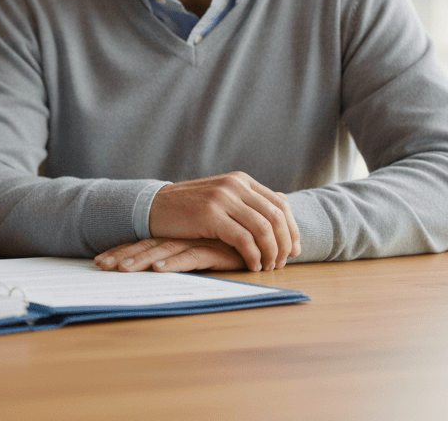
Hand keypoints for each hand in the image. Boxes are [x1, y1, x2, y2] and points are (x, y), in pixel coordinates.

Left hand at [95, 238, 245, 272]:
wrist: (263, 233)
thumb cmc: (230, 243)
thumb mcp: (201, 249)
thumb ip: (181, 252)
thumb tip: (153, 263)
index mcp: (175, 235)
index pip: (143, 241)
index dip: (121, 250)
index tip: (99, 260)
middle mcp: (183, 235)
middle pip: (147, 245)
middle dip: (122, 255)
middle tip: (100, 265)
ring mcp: (198, 240)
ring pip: (164, 250)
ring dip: (141, 260)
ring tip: (121, 270)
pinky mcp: (215, 248)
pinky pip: (192, 256)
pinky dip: (174, 263)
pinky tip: (159, 269)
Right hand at [148, 172, 299, 271]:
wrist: (153, 206)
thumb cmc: (188, 209)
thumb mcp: (220, 199)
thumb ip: (245, 205)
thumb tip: (277, 222)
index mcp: (241, 180)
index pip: (279, 203)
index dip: (292, 229)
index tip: (294, 250)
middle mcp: (235, 185)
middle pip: (276, 216)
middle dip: (285, 243)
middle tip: (283, 262)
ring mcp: (222, 198)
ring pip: (263, 228)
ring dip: (271, 252)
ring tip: (269, 267)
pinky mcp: (210, 215)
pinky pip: (243, 239)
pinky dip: (253, 255)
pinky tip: (252, 266)